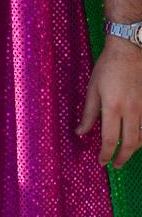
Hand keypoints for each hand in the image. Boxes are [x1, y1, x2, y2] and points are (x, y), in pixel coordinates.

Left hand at [77, 35, 141, 168]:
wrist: (129, 51)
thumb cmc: (107, 68)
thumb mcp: (92, 89)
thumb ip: (88, 113)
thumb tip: (80, 132)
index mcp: (113, 107)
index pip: (110, 139)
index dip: (106, 154)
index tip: (101, 162)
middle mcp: (130, 111)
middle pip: (130, 144)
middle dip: (122, 158)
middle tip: (115, 165)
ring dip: (133, 149)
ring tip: (124, 154)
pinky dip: (141, 137)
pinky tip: (136, 139)